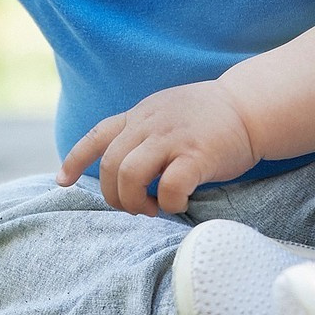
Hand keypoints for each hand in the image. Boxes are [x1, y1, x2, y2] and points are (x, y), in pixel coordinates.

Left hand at [58, 81, 257, 215]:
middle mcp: (151, 124)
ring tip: (153, 208)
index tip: (63, 181)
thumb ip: (144, 132)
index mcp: (141, 115)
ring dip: (135, 202)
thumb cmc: (210, 118)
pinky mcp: (197, 155)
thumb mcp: (166, 112)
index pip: (97, 135)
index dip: (75, 159)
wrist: (251, 106)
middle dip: (115, 195)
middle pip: (110, 165)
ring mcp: (173, 138)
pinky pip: (169, 187)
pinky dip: (169, 203)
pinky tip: (180, 203)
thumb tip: (124, 167)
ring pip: (130, 175)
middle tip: (136, 207)